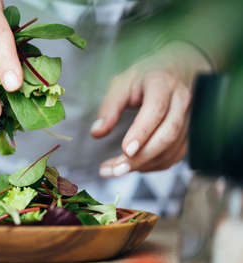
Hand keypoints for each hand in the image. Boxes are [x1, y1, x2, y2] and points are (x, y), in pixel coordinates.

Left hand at [91, 41, 211, 176]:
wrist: (180, 68)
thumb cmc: (145, 77)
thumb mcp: (122, 82)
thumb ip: (109, 107)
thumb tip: (96, 133)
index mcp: (163, 83)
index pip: (156, 110)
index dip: (142, 131)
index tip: (126, 150)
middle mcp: (181, 101)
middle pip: (167, 134)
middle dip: (141, 156)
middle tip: (115, 170)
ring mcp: (190, 118)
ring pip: (172, 149)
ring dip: (144, 165)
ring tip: (115, 171)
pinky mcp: (189, 133)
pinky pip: (175, 155)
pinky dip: (154, 165)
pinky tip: (134, 167)